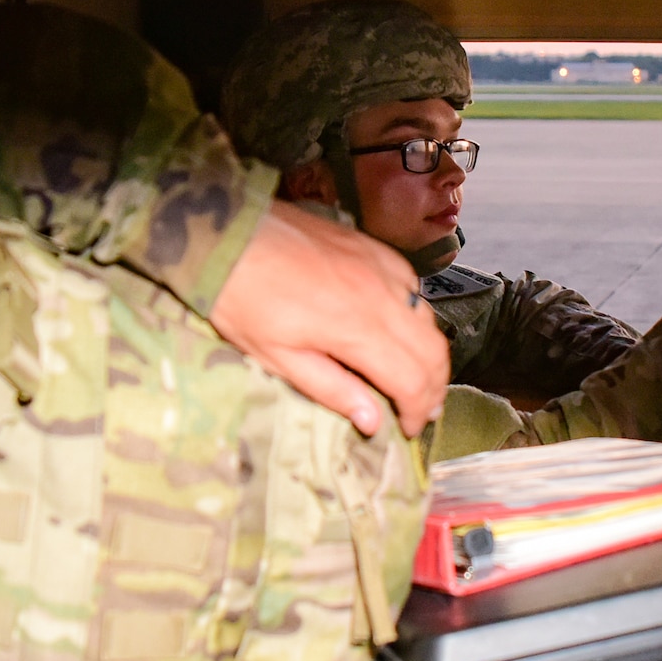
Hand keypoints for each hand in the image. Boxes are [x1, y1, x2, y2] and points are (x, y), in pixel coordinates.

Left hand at [210, 201, 449, 436]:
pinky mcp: (376, 249)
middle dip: (434, 388)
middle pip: (433, 351)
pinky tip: (398, 328)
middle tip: (422, 410)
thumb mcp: (275, 356)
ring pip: (429, 319)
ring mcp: (382, 267)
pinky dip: (416, 316)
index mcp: (355, 329)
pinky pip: (414, 287)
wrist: (227, 232)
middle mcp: (381, 296)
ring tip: (416, 375)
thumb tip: (372, 421)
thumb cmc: (242, 298)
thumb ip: (331, 389)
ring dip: (429, 354)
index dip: (417, 411)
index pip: (411, 380)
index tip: (409, 428)